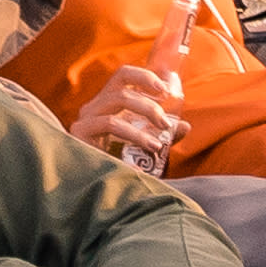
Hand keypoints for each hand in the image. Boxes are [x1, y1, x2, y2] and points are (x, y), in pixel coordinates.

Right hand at [68, 67, 186, 162]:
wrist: (95, 191)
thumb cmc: (120, 165)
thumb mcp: (146, 146)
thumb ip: (163, 135)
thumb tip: (185, 126)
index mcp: (107, 104)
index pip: (123, 75)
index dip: (145, 76)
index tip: (166, 89)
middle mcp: (93, 107)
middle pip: (122, 86)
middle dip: (149, 103)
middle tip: (165, 123)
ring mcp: (85, 118)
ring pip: (118, 99)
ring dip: (145, 114)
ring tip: (158, 142)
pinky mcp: (79, 132)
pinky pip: (110, 123)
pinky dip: (134, 134)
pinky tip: (149, 147)